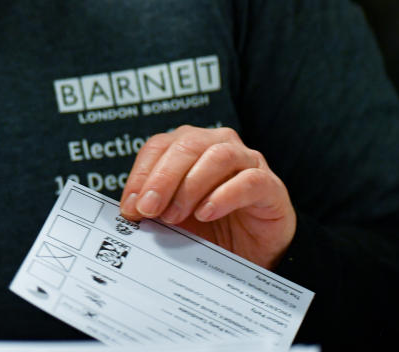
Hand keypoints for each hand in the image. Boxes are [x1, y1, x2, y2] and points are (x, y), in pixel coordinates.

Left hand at [119, 125, 294, 268]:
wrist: (251, 252)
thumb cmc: (209, 228)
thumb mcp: (172, 217)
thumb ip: (152, 208)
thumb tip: (127, 211)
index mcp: (189, 146)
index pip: (159, 146)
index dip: (141, 174)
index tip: (130, 206)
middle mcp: (218, 145)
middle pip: (186, 145)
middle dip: (162, 178)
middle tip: (148, 209)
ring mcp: (248, 162)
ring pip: (217, 156)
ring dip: (190, 185)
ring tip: (174, 215)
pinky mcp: (271, 186)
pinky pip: (249, 181)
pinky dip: (223, 196)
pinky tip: (206, 213)